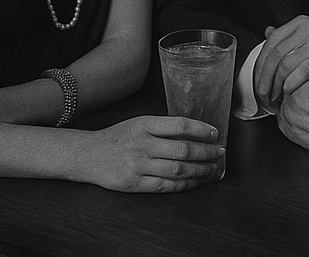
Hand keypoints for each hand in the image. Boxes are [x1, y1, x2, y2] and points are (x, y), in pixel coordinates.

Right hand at [75, 116, 224, 192]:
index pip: (180, 125)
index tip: (215, 133)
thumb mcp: (140, 123)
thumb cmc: (119, 137)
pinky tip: (196, 181)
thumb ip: (164, 127)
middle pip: (183, 149)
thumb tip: (197, 133)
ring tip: (213, 169)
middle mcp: (142, 145)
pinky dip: (185, 184)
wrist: (88, 155)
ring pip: (178, 169)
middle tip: (220, 153)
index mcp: (145, 124)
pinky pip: (166, 186)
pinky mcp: (134, 184)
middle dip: (207, 152)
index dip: (202, 129)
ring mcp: (138, 166)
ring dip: (200, 170)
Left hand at [255, 16, 308, 109]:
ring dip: (275, 86)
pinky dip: (291, 85)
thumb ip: (288, 37)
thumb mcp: (308, 40)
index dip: (260, 64)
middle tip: (263, 94)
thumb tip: (267, 31)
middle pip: (275, 54)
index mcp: (301, 22)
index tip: (257, 81)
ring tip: (274, 97)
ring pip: (285, 66)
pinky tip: (289, 93)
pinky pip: (300, 73)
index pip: (271, 41)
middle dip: (264, 78)